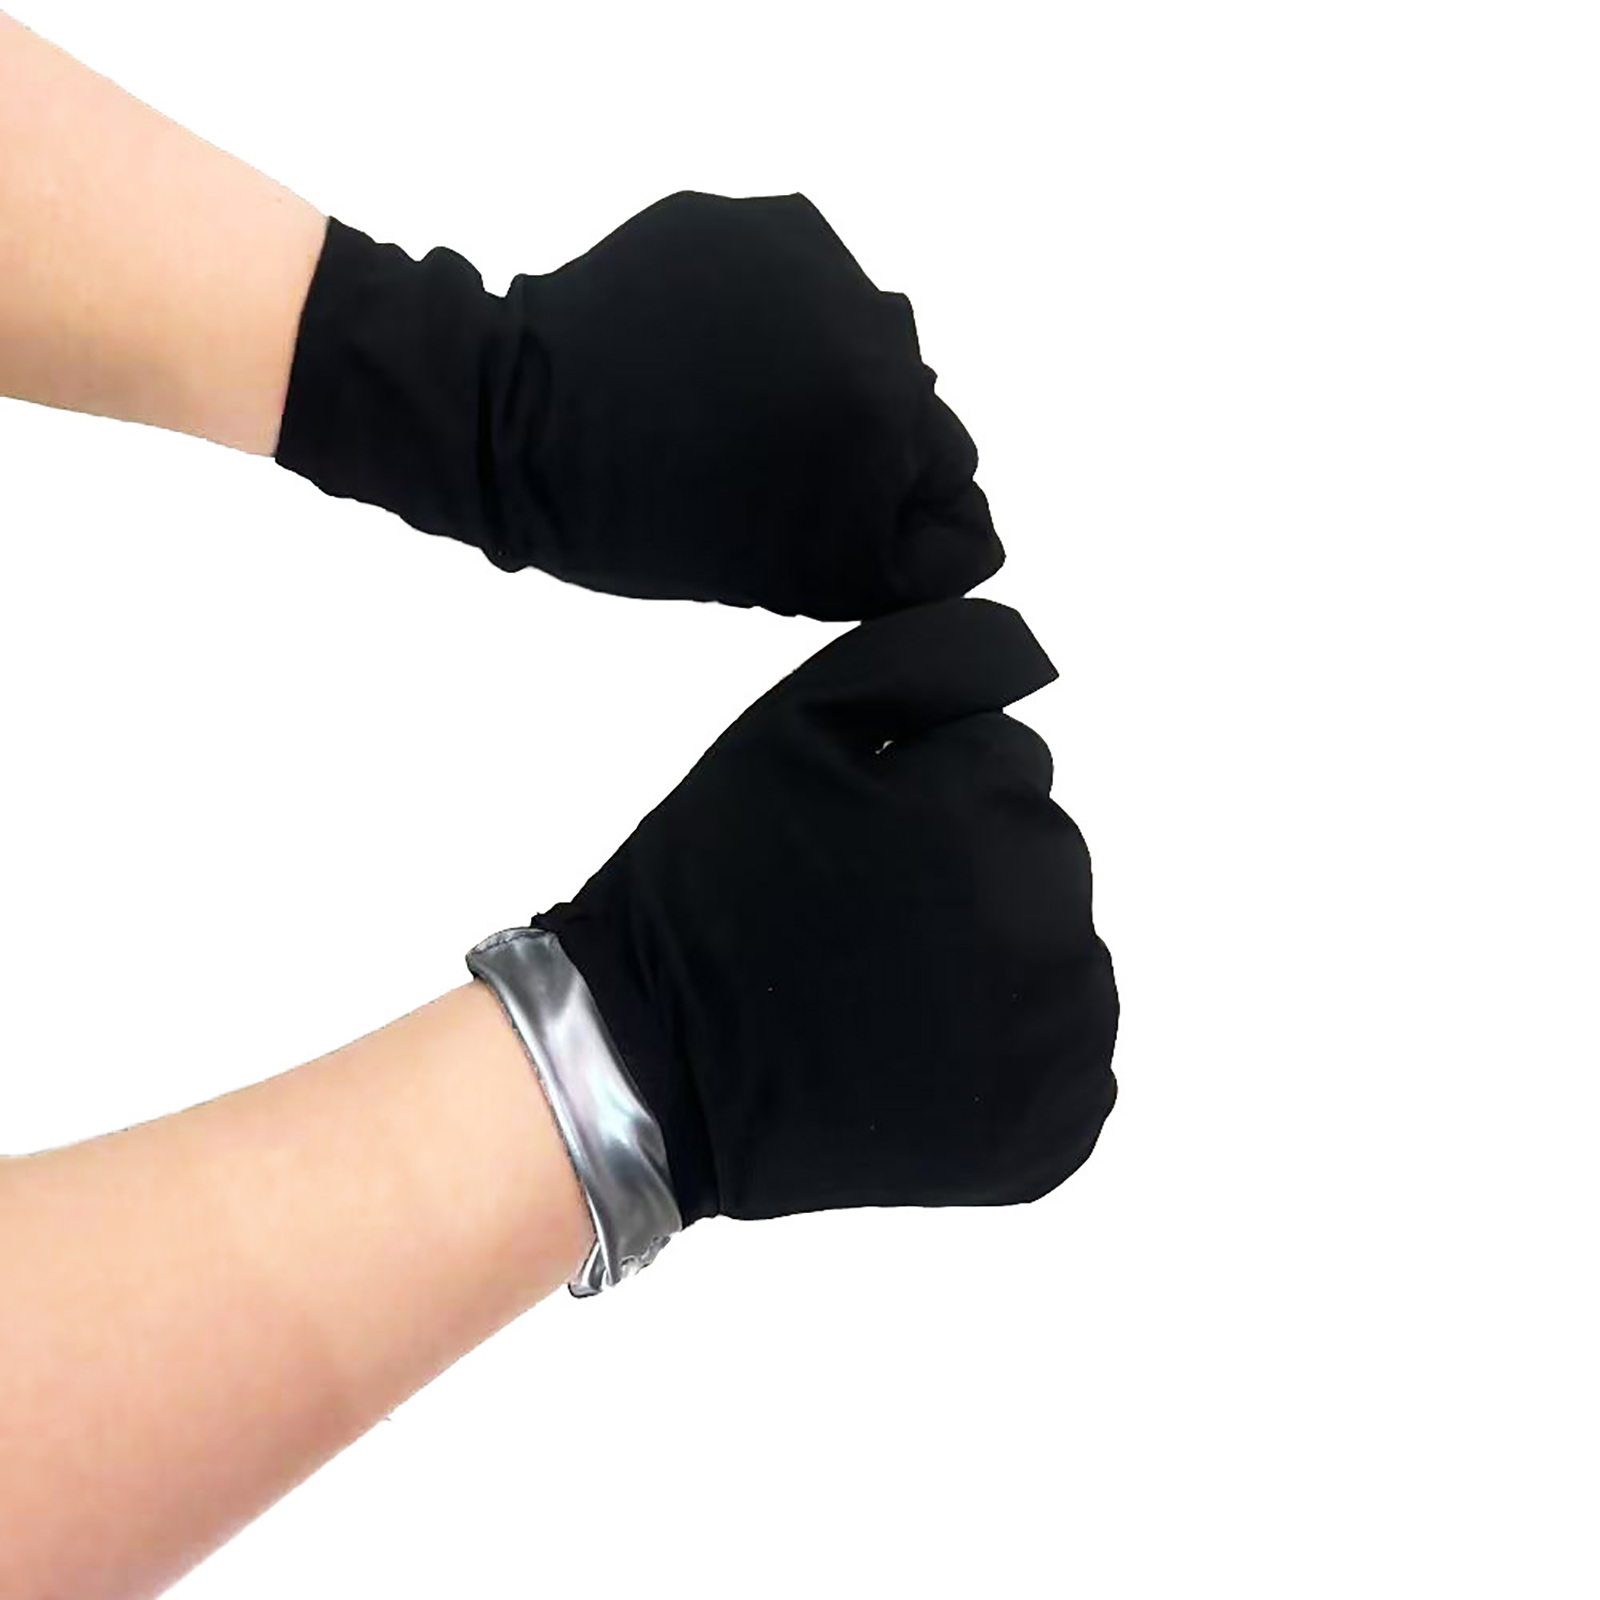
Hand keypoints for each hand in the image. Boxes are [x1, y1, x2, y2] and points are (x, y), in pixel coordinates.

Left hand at [274, 191, 1002, 618]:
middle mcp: (876, 335)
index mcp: (885, 426)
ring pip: (870, 336)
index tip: (823, 513)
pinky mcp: (770, 223)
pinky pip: (814, 283)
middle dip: (862, 435)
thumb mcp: (792, 574)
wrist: (511, 418)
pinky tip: (713, 343)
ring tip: (732, 397)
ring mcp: (823, 268)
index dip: (896, 508)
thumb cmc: (643, 523)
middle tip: (769, 459)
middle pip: (917, 402)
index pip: (954, 478)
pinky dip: (780, 313)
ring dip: (825, 366)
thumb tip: (973, 525)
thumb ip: (903, 558)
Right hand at [529, 598, 1118, 1226]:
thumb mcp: (792, 725)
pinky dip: (1010, 1053)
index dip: (920, 788)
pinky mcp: (1053, 1131)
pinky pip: (1066, 1054)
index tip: (852, 843)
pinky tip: (921, 1054)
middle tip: (860, 921)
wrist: (662, 1070)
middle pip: (1039, 851)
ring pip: (1058, 948)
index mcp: (985, 817)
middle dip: (964, 865)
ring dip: (992, 955)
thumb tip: (1040, 655)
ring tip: (884, 992)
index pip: (1007, 759)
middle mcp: (1046, 928)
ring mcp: (1057, 1044)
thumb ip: (929, 656)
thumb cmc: (716, 886)